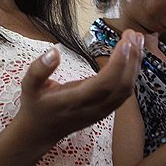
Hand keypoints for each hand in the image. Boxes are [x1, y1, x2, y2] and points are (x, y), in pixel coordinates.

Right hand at [14, 31, 142, 147]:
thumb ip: (39, 69)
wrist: (41, 132)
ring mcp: (101, 111)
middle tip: (132, 34)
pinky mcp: (106, 109)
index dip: (118, 64)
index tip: (124, 42)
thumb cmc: (36, 105)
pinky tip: (132, 55)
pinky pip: (124, 92)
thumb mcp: (28, 86)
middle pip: (121, 86)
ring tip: (136, 40)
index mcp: (74, 101)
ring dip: (135, 64)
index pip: (103, 84)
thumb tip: (54, 52)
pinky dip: (132, 72)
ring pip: (126, 90)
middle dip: (131, 59)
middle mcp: (92, 108)